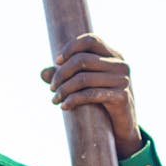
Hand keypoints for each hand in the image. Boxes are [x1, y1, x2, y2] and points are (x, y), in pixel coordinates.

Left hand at [40, 33, 142, 158]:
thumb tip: (43, 73)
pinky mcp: (121, 97)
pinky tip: (63, 107)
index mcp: (113, 55)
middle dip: (61, 74)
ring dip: (63, 90)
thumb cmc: (101, 101)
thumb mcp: (84, 86)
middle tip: (52, 88)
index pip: (90, 40)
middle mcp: (120, 64)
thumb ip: (65, 77)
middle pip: (82, 60)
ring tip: (54, 99)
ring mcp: (122, 80)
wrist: (121, 125)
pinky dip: (73, 100)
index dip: (71, 48)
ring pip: (83, 78)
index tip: (56, 62)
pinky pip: (90, 95)